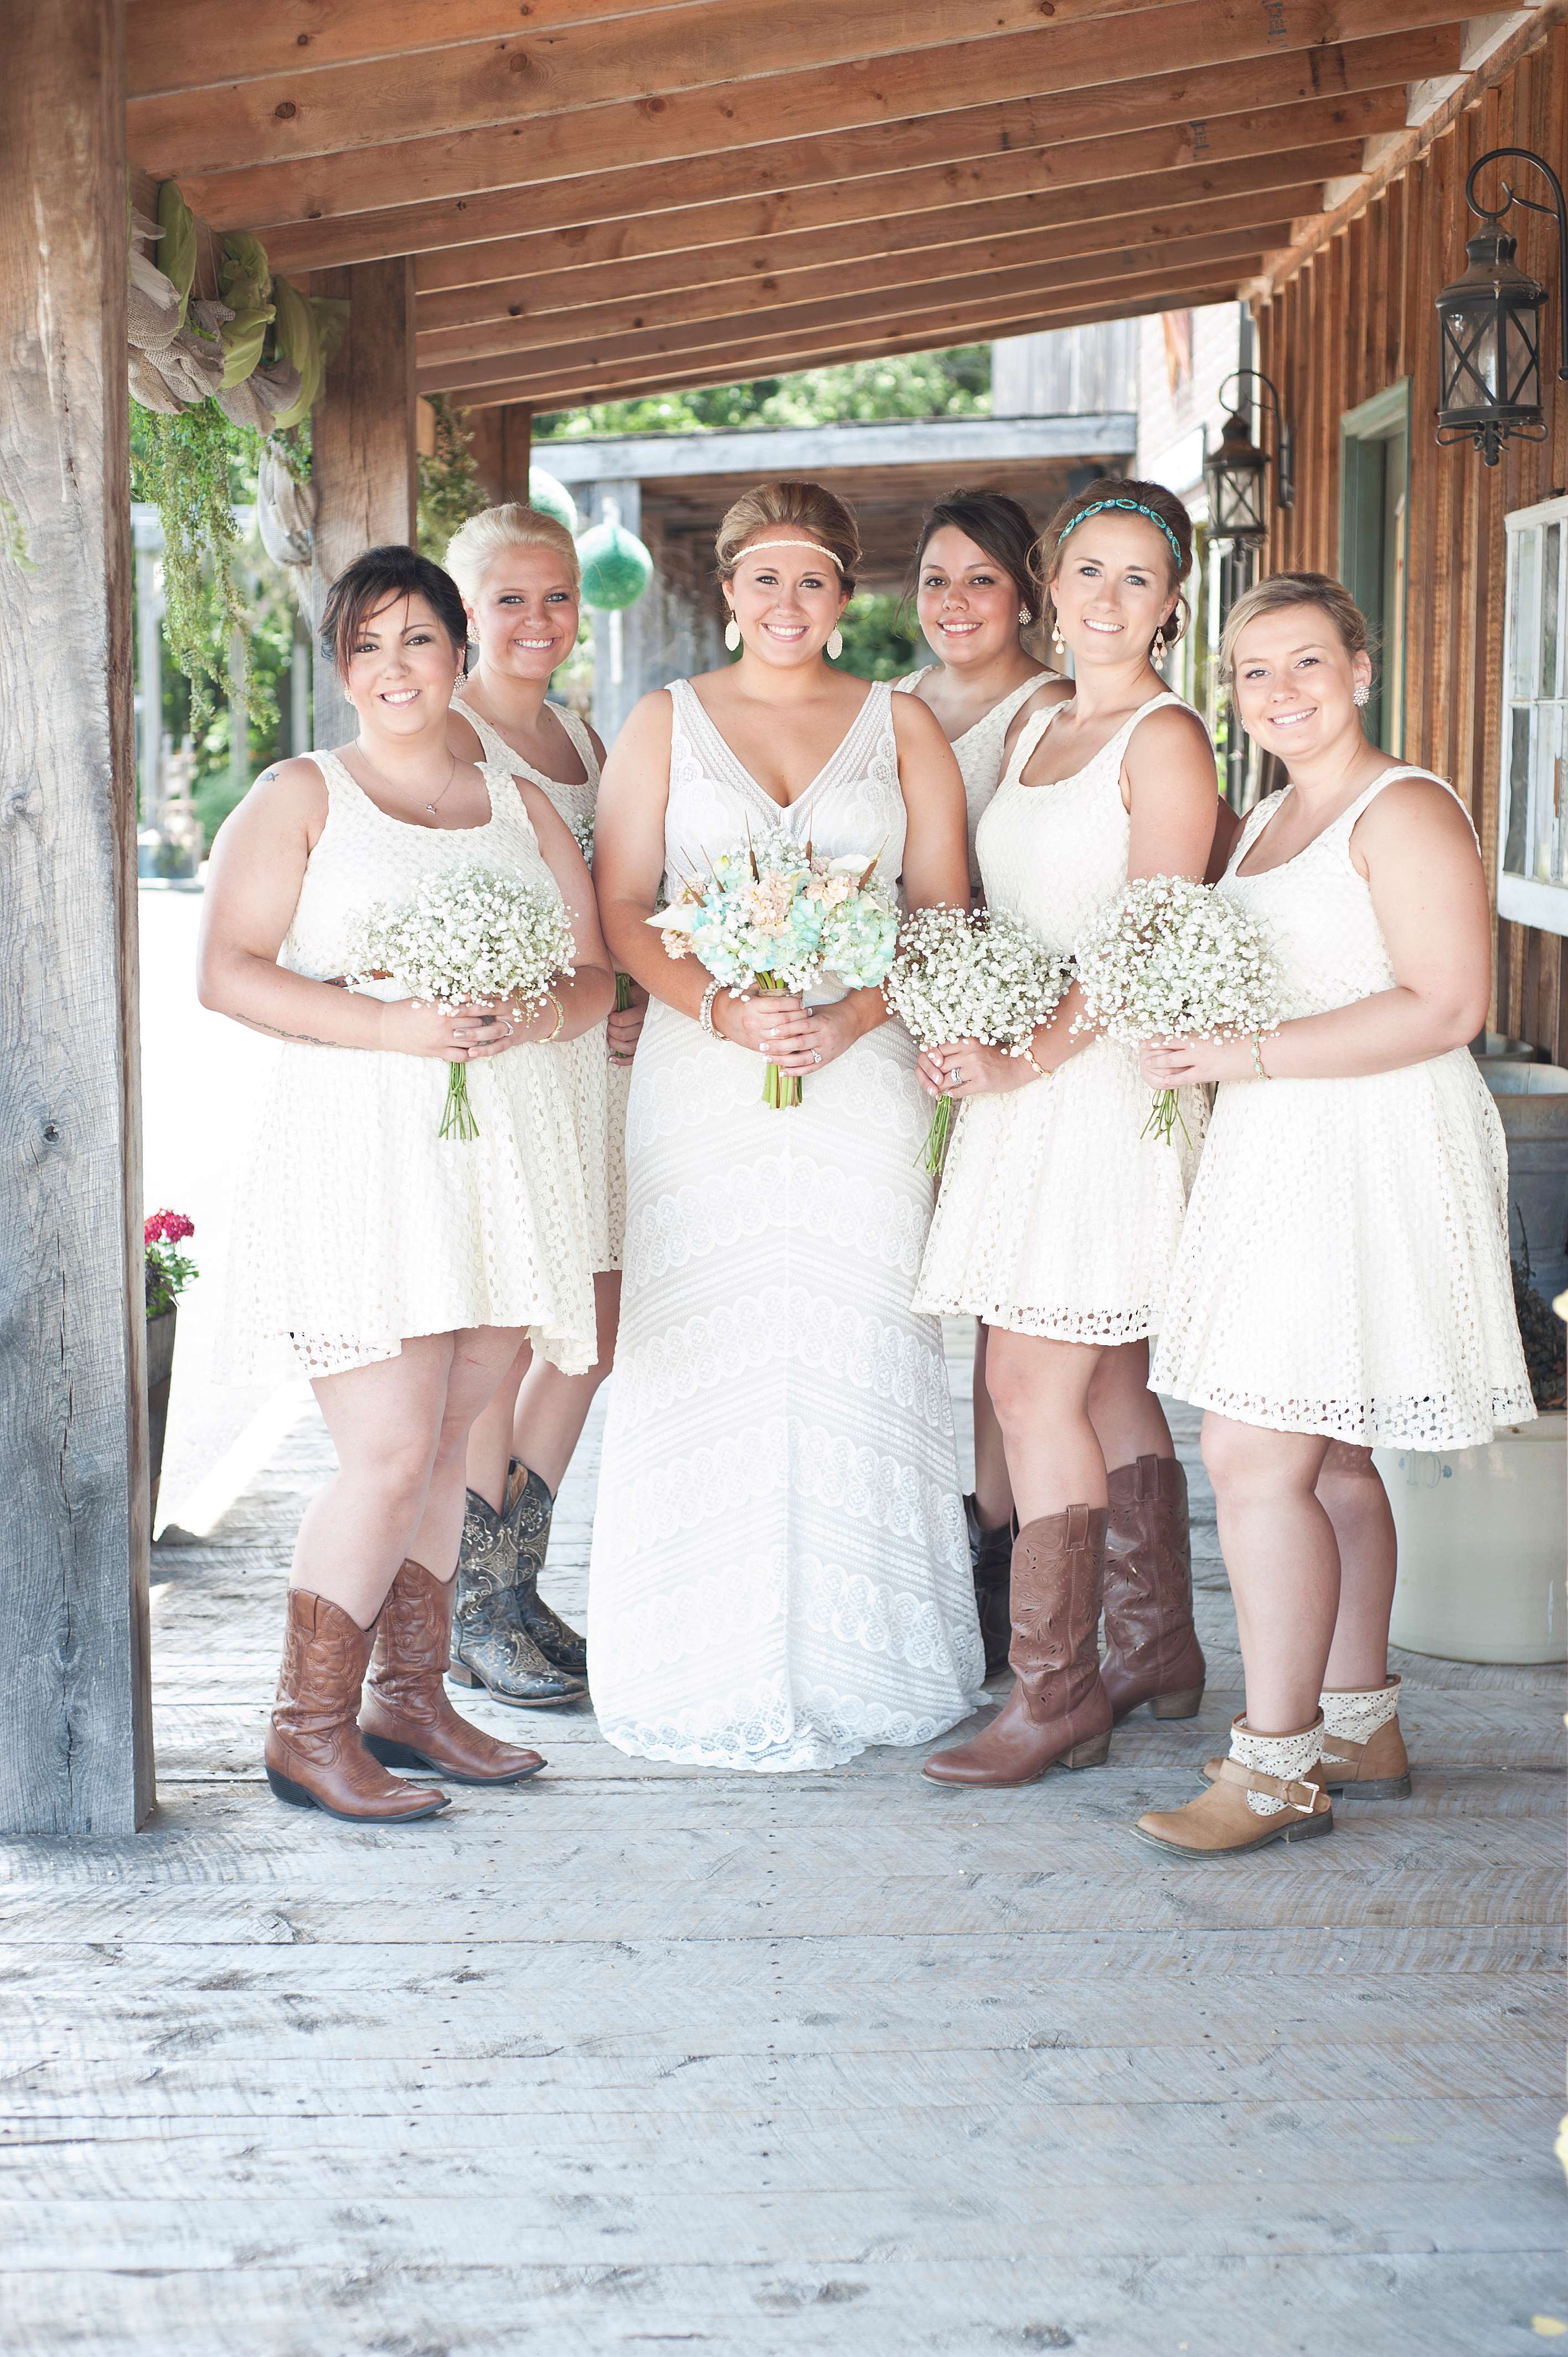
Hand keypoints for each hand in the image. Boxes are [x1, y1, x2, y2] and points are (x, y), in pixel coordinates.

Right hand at [377, 997, 509, 1060]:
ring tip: (483, 1033)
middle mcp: (446, 1025)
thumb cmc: (407, 1009)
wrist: (387, 1026)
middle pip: (477, 1024)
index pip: (474, 1007)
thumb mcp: (428, 999)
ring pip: (472, 1041)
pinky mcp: (437, 1053)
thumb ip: (449, 999)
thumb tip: (470, 995)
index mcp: (444, 1008)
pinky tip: (473, 1049)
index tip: (495, 1004)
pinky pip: (461, 1057)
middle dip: (483, 1021)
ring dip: (479, 1037)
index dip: (487, 1006)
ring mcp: (442, 1040)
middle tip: (490, 1019)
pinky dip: (471, 1054)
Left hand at [607, 982, 646, 1063]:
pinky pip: (634, 1058)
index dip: (612, 1018)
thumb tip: (606, 1006)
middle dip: (611, 1030)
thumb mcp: (634, 991)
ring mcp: (648, 1039)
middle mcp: (647, 1027)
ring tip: (610, 1037)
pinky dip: (622, 1061)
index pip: (621, 1021)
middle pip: (623, 1035)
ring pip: (628, 1048)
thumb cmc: (643, 996)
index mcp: (644, 1011)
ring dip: (614, 1044)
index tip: (611, 1015)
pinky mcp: (646, 1047)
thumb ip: (620, 997)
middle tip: (610, 1025)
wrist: (659, 1001)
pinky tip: (612, 1058)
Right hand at [713, 989, 803, 1053]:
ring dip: (797, 1032)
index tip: (801, 1003)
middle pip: (784, 1021)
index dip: (794, 1004)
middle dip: (799, 1017)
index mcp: (753, 1006)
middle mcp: (754, 1022)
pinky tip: (795, 1040)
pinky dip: (788, 1046)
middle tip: (807, 1014)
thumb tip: (789, 984)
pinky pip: (777, 1049)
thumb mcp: (750, 991)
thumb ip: (767, 988)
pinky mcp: (756, 1046)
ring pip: (783, 1037)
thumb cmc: (739, 1002)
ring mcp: (755, 1036)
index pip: (780, 1005)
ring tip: (804, 1026)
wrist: (721, 1017)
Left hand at [761, 995, 863, 1076]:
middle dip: (778, 1046)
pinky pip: (809, 1069)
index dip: (785, 1029)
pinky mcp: (826, 1060)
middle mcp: (824, 1038)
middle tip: (762, 1045)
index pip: (800, 1026)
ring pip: (802, 1059)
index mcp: (821, 1023)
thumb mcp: (817, 1010)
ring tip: (767, 1059)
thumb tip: (777, 1017)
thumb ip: (799, 1015)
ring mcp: (826, 1051)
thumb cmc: (832, 1014)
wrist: (854, 1022)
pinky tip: (782, 1072)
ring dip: (782, 1060)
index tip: (770, 1030)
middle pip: (799, 1044)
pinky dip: (795, 1072)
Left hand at [916, 1037, 1036, 1099]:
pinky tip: (951, 1094)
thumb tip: (937, 1058)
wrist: (1019, 1065)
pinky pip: (959, 1090)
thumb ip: (960, 1049)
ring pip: (947, 1079)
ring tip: (939, 1089)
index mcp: (968, 1041)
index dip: (930, 1058)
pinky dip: (952, 1094)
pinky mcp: (981, 1082)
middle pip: (940, 1065)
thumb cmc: (998, 1056)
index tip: (929, 1065)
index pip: (939, 1048)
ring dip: (941, 1086)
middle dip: (933, 1075)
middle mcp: (970, 1053)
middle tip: (931, 1081)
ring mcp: (976, 1068)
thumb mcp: (978, 1046)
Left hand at [1140, 1034, 1254, 1088]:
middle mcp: (1196, 1044)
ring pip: (1171, 1061)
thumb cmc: (1244, 1035)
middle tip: (1140, 1047)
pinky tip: (1163, 1081)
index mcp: (1200, 1031)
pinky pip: (1184, 1078)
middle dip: (1153, 1047)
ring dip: (1158, 1062)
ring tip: (1147, 1063)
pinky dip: (1172, 1079)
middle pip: (1168, 1045)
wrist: (1258, 1050)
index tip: (1148, 1033)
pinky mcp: (1206, 1073)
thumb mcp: (1223, 1026)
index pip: (1173, 1031)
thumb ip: (1207, 1026)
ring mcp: (1199, 1060)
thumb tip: (1197, 1023)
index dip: (1158, 1033)